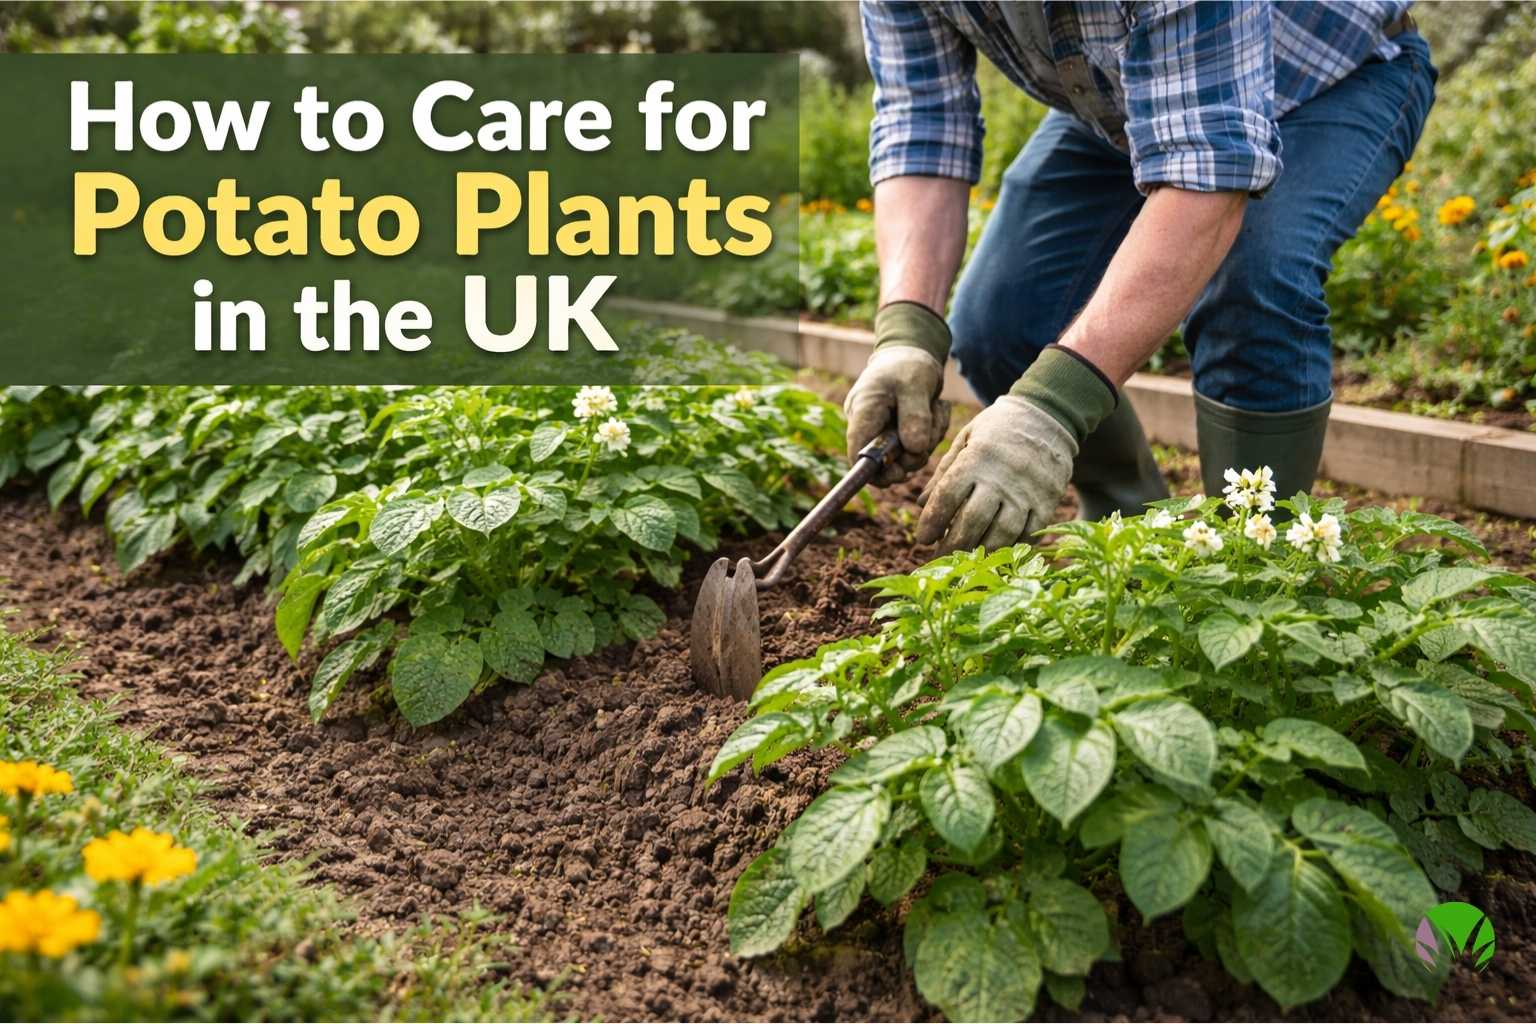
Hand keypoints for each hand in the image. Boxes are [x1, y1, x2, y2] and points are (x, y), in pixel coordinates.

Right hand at [844, 346, 949, 484]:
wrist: (913, 353)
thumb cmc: (909, 365)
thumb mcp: (916, 385)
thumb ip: (915, 416)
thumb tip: (914, 449)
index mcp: (863, 412)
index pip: (858, 454)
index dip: (874, 471)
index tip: (901, 472)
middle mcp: (868, 425)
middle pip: (885, 461)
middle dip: (913, 453)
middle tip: (931, 432)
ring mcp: (882, 430)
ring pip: (906, 455)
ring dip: (928, 439)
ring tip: (936, 409)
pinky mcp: (897, 432)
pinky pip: (916, 446)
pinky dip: (931, 434)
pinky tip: (936, 410)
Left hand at [916, 396, 1077, 552]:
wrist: (1048, 416)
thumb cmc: (997, 428)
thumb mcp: (966, 437)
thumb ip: (944, 470)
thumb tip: (921, 504)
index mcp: (977, 458)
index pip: (948, 496)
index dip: (932, 521)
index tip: (923, 538)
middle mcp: (1002, 477)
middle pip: (973, 521)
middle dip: (953, 545)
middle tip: (940, 557)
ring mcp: (1027, 491)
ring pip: (1002, 533)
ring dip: (981, 551)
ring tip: (967, 559)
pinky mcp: (1048, 501)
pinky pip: (1029, 533)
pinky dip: (1012, 547)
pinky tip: (997, 553)